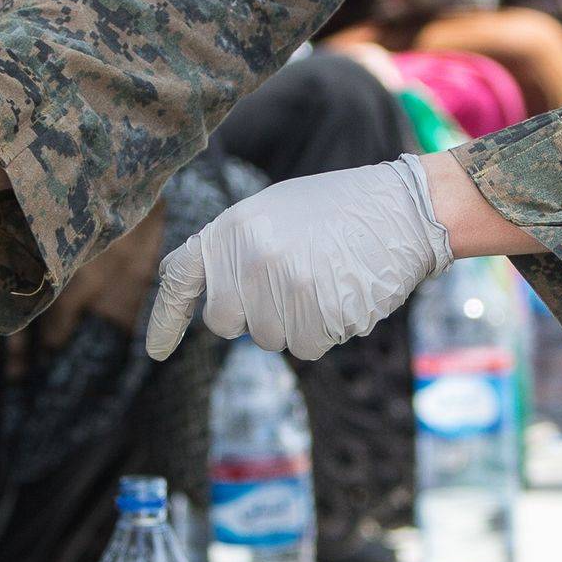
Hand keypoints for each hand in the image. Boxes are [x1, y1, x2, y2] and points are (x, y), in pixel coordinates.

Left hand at [146, 155, 453, 361]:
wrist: (405, 208)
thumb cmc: (340, 211)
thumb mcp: (274, 213)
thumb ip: (237, 251)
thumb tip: (215, 303)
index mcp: (232, 228)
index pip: (180, 278)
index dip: (165, 320)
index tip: (156, 353)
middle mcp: (249, 257)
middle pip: (226, 324)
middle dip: (252, 316)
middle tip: (291, 284)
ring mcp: (283, 286)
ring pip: (270, 340)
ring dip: (296, 323)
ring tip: (326, 278)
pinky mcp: (317, 313)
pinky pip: (306, 347)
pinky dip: (326, 331)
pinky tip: (344, 294)